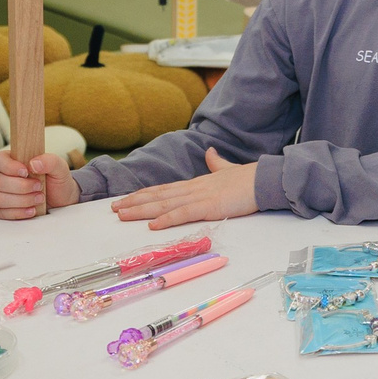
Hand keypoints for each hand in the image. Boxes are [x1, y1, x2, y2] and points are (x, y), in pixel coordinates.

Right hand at [0, 150, 78, 219]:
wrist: (62, 201)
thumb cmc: (57, 181)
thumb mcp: (59, 167)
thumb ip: (49, 161)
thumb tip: (33, 163)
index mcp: (14, 161)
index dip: (8, 166)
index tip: (26, 172)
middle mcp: (4, 177)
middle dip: (21, 186)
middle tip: (39, 187)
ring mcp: (2, 194)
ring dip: (22, 200)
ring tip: (39, 198)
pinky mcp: (4, 210)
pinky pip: (1, 213)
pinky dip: (19, 213)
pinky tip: (32, 210)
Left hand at [112, 148, 256, 229]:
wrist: (263, 179)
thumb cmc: (248, 179)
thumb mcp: (227, 170)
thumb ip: (216, 164)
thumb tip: (210, 153)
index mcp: (196, 183)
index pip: (164, 189)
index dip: (144, 194)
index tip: (127, 199)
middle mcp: (192, 189)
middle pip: (158, 196)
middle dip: (135, 202)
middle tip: (114, 209)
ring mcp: (199, 197)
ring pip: (164, 205)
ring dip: (142, 210)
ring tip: (123, 215)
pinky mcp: (209, 206)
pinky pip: (184, 214)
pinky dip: (166, 219)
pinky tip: (153, 225)